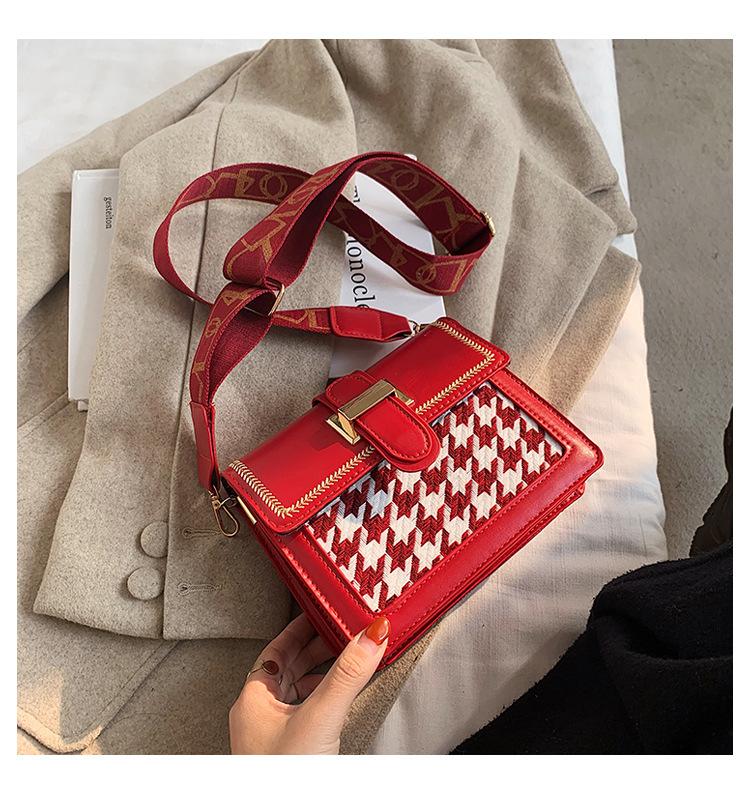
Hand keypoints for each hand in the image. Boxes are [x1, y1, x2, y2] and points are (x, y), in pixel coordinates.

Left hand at [229, 613, 389, 753]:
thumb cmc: (284, 777)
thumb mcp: (320, 717)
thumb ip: (347, 674)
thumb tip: (370, 634)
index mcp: (252, 701)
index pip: (274, 650)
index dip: (299, 629)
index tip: (321, 612)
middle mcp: (257, 717)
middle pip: (286, 669)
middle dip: (316, 649)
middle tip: (343, 632)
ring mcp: (271, 739)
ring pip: (295, 692)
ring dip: (321, 674)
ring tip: (347, 661)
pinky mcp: (289, 755)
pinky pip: (305, 714)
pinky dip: (322, 699)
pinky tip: (338, 701)